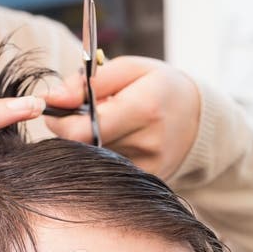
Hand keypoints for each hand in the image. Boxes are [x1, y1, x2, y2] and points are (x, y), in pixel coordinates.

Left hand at [45, 56, 199, 179]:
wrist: (200, 120)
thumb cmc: (161, 87)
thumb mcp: (130, 69)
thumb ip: (88, 81)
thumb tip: (53, 97)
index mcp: (144, 108)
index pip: (81, 130)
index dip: (59, 121)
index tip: (56, 108)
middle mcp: (147, 143)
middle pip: (83, 148)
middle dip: (70, 131)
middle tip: (76, 115)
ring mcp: (148, 168)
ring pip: (93, 162)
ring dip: (86, 144)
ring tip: (103, 127)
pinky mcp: (147, 182)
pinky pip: (108, 173)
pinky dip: (101, 158)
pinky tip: (114, 144)